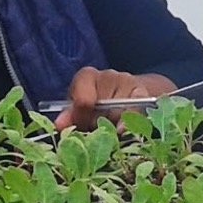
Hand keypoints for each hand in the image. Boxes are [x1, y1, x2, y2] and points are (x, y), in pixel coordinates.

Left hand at [54, 68, 176, 131]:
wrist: (126, 97)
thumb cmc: (97, 104)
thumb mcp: (80, 109)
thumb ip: (70, 117)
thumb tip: (59, 125)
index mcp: (86, 76)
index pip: (83, 100)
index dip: (82, 118)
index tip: (82, 126)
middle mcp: (107, 74)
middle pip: (101, 108)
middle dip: (97, 122)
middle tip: (97, 127)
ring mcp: (127, 81)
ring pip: (118, 112)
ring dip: (113, 123)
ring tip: (110, 124)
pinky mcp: (143, 92)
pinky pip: (135, 112)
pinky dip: (128, 123)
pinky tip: (123, 127)